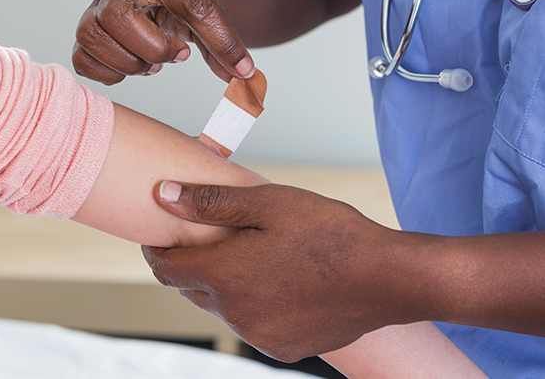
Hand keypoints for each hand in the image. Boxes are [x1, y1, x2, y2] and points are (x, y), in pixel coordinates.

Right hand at [73, 0, 253, 84]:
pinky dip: (104, 72)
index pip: (187, 0)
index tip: (221, 57)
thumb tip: (242, 74)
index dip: (211, 34)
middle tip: (178, 54)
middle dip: (152, 49)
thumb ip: (224, 39)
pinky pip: (80, 57)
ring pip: (90, 36)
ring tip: (152, 64)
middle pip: (116, 16)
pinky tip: (130, 67)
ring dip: (126, 62)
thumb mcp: (210, 5)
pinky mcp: (89, 30)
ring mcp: (97, 6)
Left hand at [142, 182, 427, 361]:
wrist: (387, 279)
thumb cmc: (330, 233)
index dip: (157, 248)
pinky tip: (279, 282)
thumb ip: (212, 202)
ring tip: (251, 257)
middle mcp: (234, 312)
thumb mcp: (269, 203)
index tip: (159, 233)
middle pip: (191, 288)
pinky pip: (253, 325)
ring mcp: (258, 334)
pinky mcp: (283, 348)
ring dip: (225, 285)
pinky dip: (254, 305)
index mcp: (224, 275)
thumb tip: (163, 195)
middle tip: (208, 238)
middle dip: (192, 264)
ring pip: (223, 307)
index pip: (166, 267)